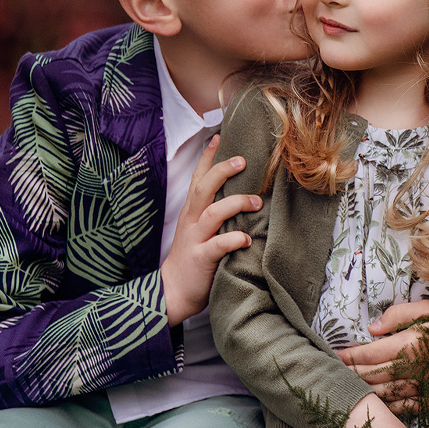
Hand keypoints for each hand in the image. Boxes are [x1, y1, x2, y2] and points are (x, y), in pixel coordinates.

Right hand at [161, 135, 261, 326]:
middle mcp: (192, 220)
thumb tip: (242, 192)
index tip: (220, 136)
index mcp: (192, 211)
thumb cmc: (193, 257)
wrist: (172, 291)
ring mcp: (195, 238)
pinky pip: (218, 245)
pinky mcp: (201, 258)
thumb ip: (215, 210)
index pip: (198, 178)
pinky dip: (234, 239)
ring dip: (236, 204)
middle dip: (222, 171)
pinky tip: (247, 238)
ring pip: (213, 213)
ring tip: (256, 202)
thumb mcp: (200, 229)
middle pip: (203, 188)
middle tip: (244, 160)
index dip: (208, 157)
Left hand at [337, 301, 428, 412]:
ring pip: (382, 393)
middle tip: (335, 373)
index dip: (349, 356)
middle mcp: (413, 368)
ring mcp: (422, 387)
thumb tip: (372, 329)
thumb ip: (398, 314)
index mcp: (410, 343)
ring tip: (348, 388)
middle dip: (350, 374)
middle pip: (371, 375)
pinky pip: (401, 407)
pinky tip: (373, 403)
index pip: (368, 354)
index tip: (336, 355)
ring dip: (362, 391)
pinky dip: (384, 406)